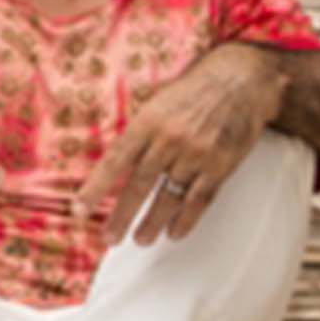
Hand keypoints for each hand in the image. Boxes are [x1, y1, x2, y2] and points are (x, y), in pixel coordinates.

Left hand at [69, 44, 289, 247]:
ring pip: (169, 197)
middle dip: (122, 216)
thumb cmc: (193, 92)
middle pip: (140, 185)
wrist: (239, 81)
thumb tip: (115, 165)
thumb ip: (139, 133)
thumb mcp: (157, 102)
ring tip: (141, 240)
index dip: (95, 188)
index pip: (115, 161)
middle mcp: (170, 139)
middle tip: (110, 238)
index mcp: (148, 122)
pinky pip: (199, 199)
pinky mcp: (220, 165)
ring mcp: (196, 154)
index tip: (80, 209)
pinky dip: (186, 220)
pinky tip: (174, 233)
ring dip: (152, 223)